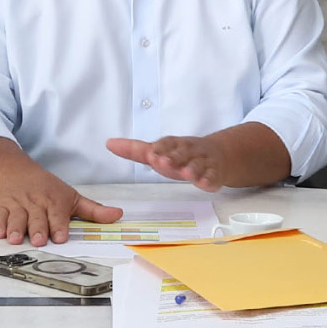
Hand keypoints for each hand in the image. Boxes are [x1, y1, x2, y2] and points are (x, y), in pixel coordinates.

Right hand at [0, 163, 121, 246]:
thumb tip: (118, 215)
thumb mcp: (71, 196)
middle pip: (37, 217)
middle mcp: (36, 202)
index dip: (59, 225)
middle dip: (38, 228)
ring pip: (17, 216)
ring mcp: (18, 204)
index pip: (58, 213)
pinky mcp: (2, 206)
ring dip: (16, 227)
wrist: (14, 171)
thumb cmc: (46, 187)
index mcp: (55, 200)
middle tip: (39, 240)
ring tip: (15, 239)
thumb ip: (94, 210)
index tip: (61, 236)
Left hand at [106, 134, 229, 189]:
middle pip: (181, 153)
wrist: (217, 155)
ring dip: (192, 169)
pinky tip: (205, 184)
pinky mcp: (214, 173)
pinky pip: (213, 176)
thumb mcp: (159, 151)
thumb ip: (134, 150)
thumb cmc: (181, 155)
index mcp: (174, 144)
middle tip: (163, 163)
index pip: (166, 144)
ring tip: (186, 173)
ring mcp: (203, 161)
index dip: (159, 149)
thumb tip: (109, 143)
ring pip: (198, 164)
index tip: (152, 155)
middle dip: (173, 158)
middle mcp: (189, 151)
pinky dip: (209, 180)